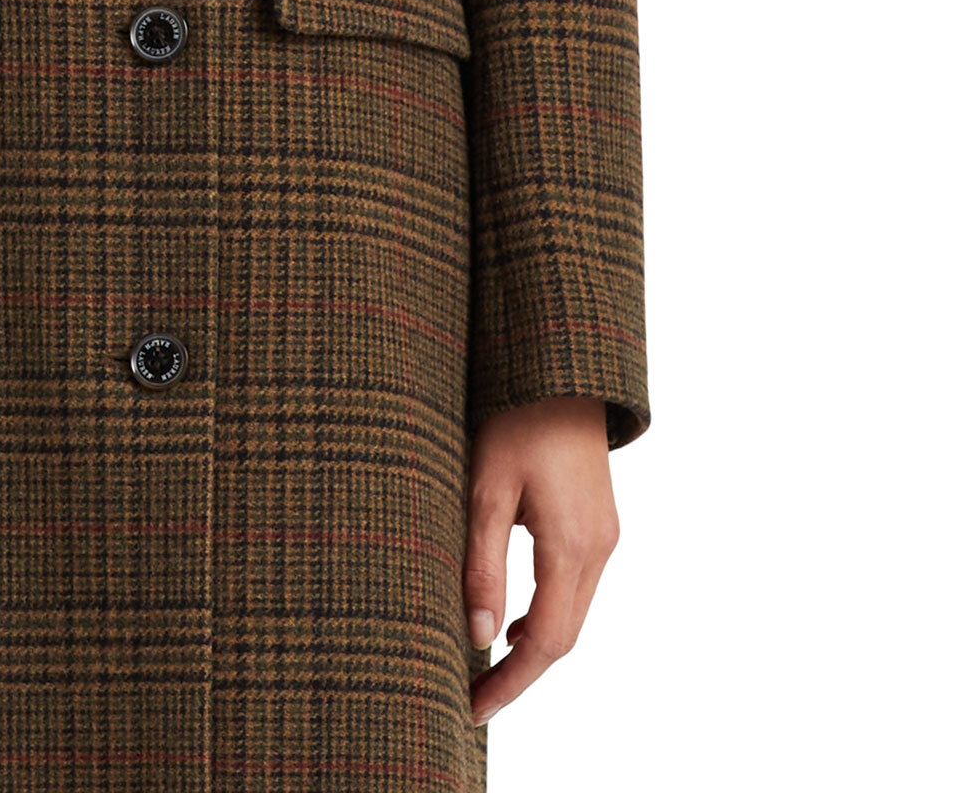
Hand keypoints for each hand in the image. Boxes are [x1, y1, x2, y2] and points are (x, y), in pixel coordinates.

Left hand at [462, 396, 618, 726]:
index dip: (511, 684)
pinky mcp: (600, 523)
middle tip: (473, 696)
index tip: (472, 707)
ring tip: (485, 666)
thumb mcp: (486, 486)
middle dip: (520, 674)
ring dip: (535, 646)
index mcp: (573, 545)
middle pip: (565, 637)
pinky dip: (547, 613)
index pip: (547, 643)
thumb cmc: (516, 418)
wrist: (560, 370)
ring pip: (573, 614)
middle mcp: (599, 549)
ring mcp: (605, 536)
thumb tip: (479, 635)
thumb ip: (482, 563)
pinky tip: (514, 617)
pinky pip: (577, 587)